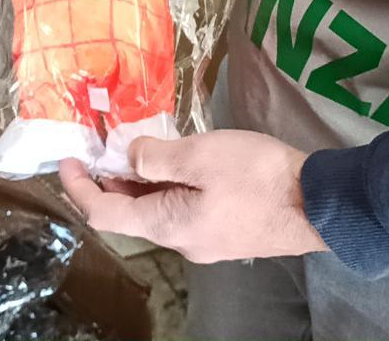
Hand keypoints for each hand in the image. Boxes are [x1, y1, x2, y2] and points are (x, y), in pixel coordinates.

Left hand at [58, 130, 328, 262]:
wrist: (322, 204)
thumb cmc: (259, 178)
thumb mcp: (201, 155)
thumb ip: (157, 157)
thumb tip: (127, 157)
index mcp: (167, 225)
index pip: (105, 213)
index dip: (79, 188)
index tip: (66, 160)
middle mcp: (181, 241)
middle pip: (130, 214)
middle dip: (109, 181)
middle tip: (100, 146)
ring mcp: (205, 240)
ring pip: (157, 211)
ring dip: (140, 182)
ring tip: (136, 147)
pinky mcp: (226, 232)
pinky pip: (182, 209)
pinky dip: (167, 186)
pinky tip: (177, 163)